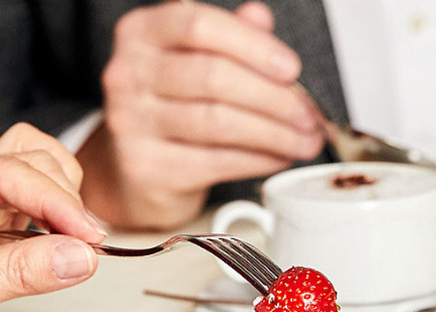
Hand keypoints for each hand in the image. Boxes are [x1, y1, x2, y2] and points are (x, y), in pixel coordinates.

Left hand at [0, 124, 105, 311]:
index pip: (6, 173)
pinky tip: (66, 257)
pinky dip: (64, 230)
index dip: (54, 201)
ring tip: (78, 250)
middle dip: (64, 201)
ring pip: (43, 181)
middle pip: (32, 164)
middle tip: (86, 248)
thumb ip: (13, 273)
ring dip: (68, 208)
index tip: (88, 236)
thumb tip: (77, 256)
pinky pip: (43, 218)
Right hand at [77, 1, 323, 229]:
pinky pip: (216, 161)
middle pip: (213, 77)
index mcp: (142, 32)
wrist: (137, 169)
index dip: (253, 46)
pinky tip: (279, 157)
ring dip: (275, 134)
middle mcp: (127, 73)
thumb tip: (260, 18)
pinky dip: (258, 160)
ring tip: (304, 140)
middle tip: (309, 114)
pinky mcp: (146, 167)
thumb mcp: (196, 61)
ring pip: (218, 123)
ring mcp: (130, 122)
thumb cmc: (173, 107)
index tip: (291, 69)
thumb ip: (229, 37)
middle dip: (274, 98)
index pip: (200, 26)